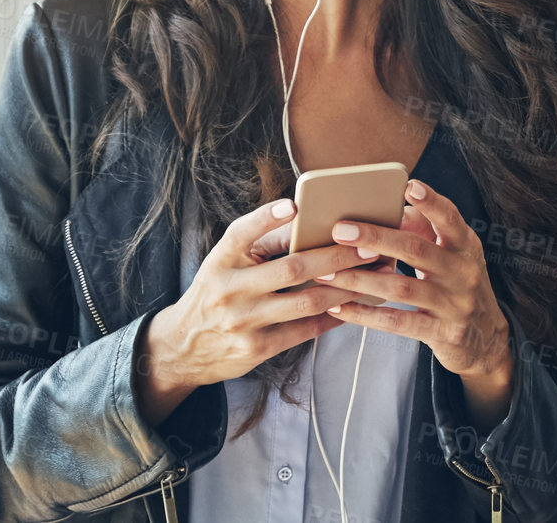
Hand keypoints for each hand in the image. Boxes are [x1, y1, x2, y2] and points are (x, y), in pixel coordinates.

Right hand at [133, 197, 371, 424]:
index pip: (241, 232)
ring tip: (373, 275)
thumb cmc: (217, 290)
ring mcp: (243, 321)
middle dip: (336, 258)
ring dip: (345, 289)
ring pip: (306, 302)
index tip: (294, 207)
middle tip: (369, 246)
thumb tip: (309, 222)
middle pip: (292, 269)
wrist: (183, 346)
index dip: (266, 218)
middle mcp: (230, 289)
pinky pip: (304, 330)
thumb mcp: (226, 262)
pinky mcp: (256, 348)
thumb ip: (260, 243)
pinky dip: (333, 317)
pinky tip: (354, 306)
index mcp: (221, 259)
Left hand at [317, 179, 515, 429]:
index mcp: (465, 245)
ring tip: (327, 274)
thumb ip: (425, 230)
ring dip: (360, 280)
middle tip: (340, 230)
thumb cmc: (458, 284)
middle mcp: (463, 271)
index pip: (450, 218)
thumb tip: (390, 209)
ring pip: (401, 288)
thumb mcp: (453, 254)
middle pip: (416, 250)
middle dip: (375, 238)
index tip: (408, 186)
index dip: (431, 202)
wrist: (486, 337)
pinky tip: (341, 308)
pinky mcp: (442, 332)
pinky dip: (366, 315)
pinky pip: (398, 323)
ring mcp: (454, 304)